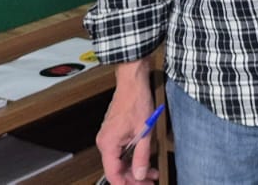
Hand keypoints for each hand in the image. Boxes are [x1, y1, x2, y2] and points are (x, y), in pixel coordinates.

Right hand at [95, 66, 158, 183]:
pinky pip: (121, 152)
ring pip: (120, 161)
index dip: (125, 184)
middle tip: (149, 182)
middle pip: (116, 169)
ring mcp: (109, 137)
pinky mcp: (114, 133)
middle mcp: (105, 142)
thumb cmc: (136, 101)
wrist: (133, 82)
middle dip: (134, 178)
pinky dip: (132, 158)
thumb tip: (140, 174)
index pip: (113, 174)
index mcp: (108, 144)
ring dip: (135, 168)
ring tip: (152, 173)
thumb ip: (141, 156)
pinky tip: (145, 161)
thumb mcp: (144, 132)